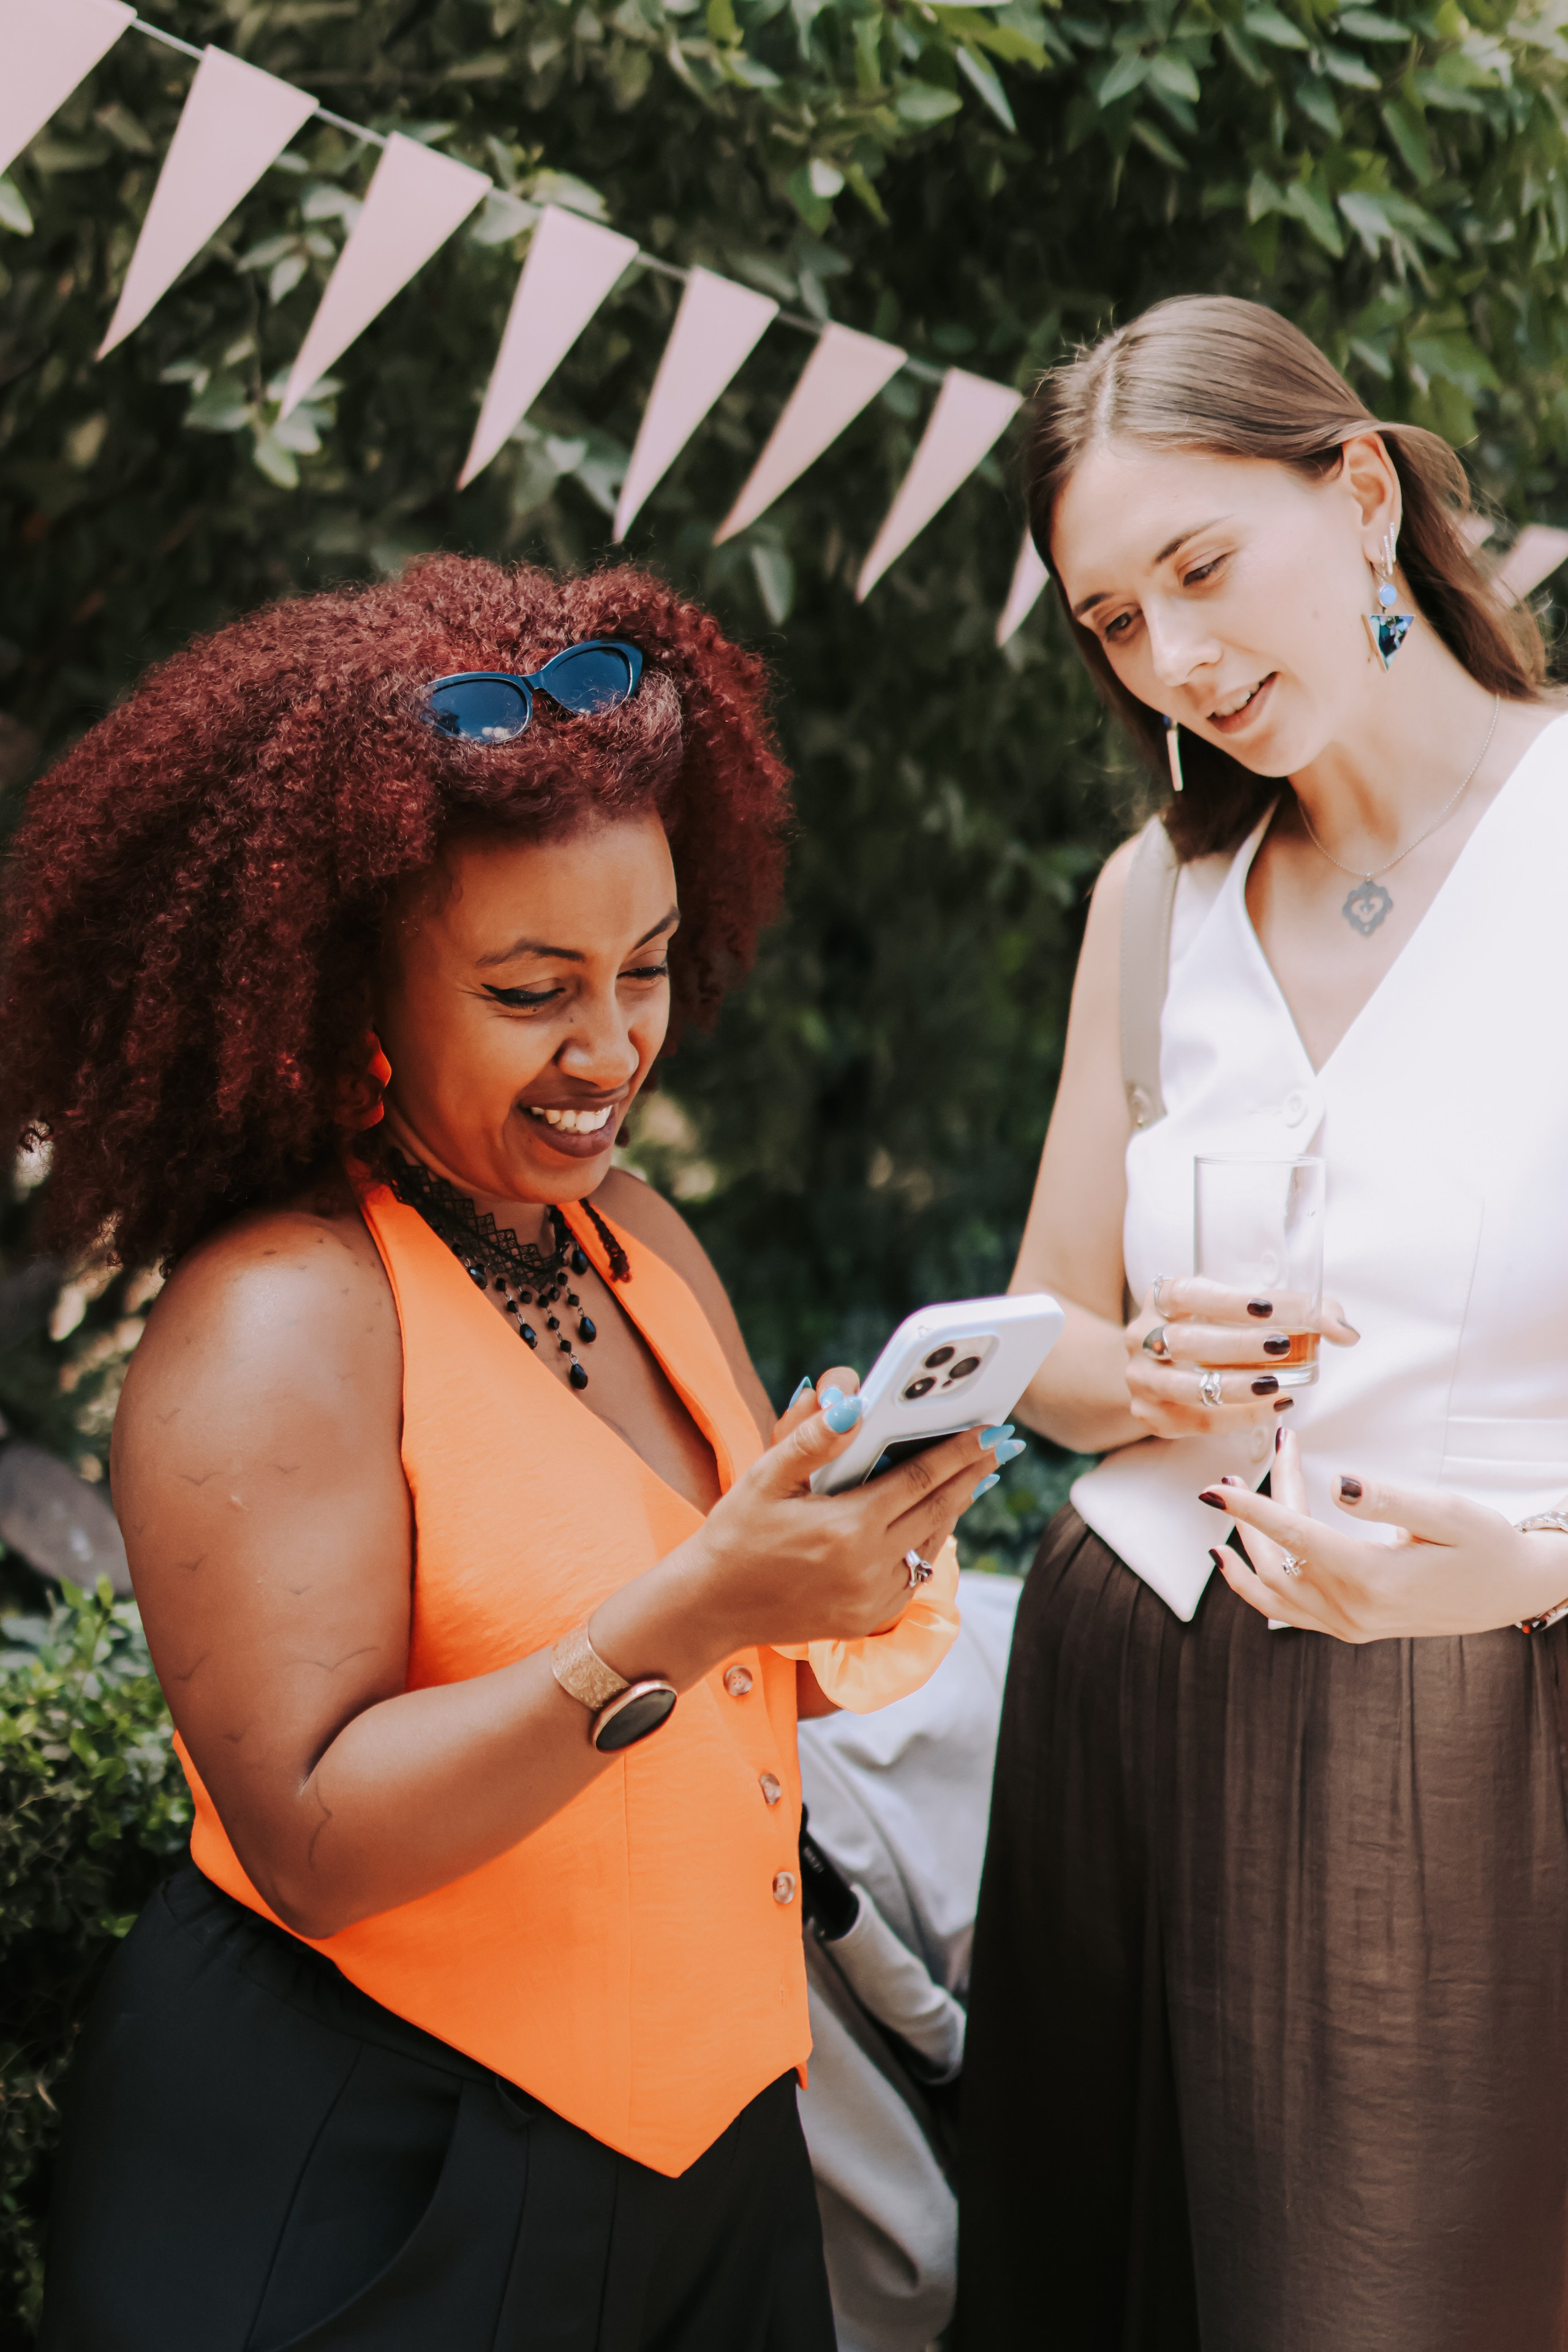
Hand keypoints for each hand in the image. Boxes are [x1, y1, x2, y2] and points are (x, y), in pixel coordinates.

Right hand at [676, 1370, 1001, 1654]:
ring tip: (973, 1479)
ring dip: (954, 1510)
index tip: (989, 1430)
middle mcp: (868, 1567)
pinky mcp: (867, 1619)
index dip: (959, 1452)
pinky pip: (911, 1576)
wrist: (710, 1607)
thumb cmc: (734, 1534)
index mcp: (847, 1527)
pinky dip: (926, 1545)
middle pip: (938, 1510)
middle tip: (1001, 1449)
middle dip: (971, 1476)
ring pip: (930, 1545)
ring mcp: (871, 1599)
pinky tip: (932, 1523)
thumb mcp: (764, 1478)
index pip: (920, 1478)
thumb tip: (851, 1404)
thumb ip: (810, 1440)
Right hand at [1124, 1274, 1357, 1440]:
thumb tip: (1346, 1332)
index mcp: (1163, 1299)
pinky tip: (1270, 1409)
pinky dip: (1236, 1418)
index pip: (1189, 1293)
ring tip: (1276, 1386)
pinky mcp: (1151, 1414)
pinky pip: (1195, 1420)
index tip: (1267, 1308)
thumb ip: (1299, 1313)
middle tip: (1281, 1347)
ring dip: (1235, 1387)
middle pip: (1186, 1342)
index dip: (1227, 1301)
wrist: (1158, 1367)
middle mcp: (1143, 1337)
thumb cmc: (1213, 1329)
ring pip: (1184, 1387)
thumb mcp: (1245, 1312)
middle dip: (1237, 1346)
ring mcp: (1142, 1379)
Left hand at [1201, 1427, 1567, 1640]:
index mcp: (1374, 1578)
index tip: (1215, 1489)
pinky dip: (1250, 1587)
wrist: (1510, 1590)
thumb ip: (1389, 1499)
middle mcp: (1353, 1610)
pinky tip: (1229, 1561)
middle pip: (1282, 1553)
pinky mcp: (1349, 1627)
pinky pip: (1284, 1611)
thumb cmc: (1485, 1546)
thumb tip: (1337, 1484)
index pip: (1295, 1537)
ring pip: (1273, 1585)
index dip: (1251, 1510)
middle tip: (1269, 1452)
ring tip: (1228, 1498)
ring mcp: (1348, 1625)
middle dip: (1262, 1504)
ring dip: (1244, 1543)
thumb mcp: (1449, 1513)